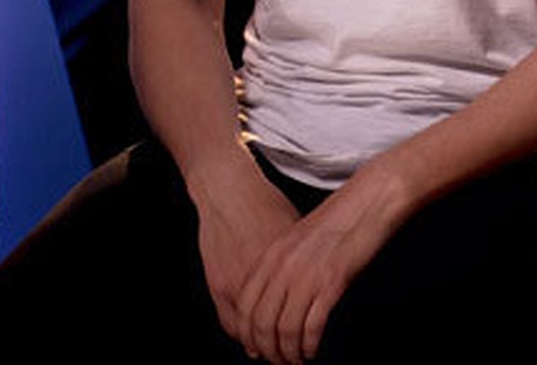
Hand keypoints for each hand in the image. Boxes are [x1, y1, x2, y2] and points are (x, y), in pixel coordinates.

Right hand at [191, 154, 301, 346]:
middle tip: (290, 357)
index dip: (301, 338)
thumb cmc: (263, 204)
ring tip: (271, 350)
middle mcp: (259, 281)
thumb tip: (319, 279)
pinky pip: (230, 321)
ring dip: (260, 344)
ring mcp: (235, 284)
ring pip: (249, 333)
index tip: (307, 346)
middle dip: (281, 350)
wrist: (229, 189)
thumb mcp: (292, 231)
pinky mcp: (217, 282)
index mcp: (284, 269)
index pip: (295, 319)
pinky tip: (250, 333)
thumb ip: (303, 261)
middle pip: (271, 332)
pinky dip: (241, 330)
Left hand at [234, 161, 408, 364]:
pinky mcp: (331, 282)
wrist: (365, 203)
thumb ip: (282, 266)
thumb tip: (274, 300)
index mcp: (272, 255)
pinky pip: (311, 325)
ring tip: (297, 360)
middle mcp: (284, 266)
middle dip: (268, 350)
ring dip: (289, 353)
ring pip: (284, 329)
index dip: (249, 334)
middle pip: (261, 322)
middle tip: (279, 362)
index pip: (246, 305)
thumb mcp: (298, 240)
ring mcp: (306, 274)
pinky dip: (309, 344)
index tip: (258, 349)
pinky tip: (312, 350)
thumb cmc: (336, 221)